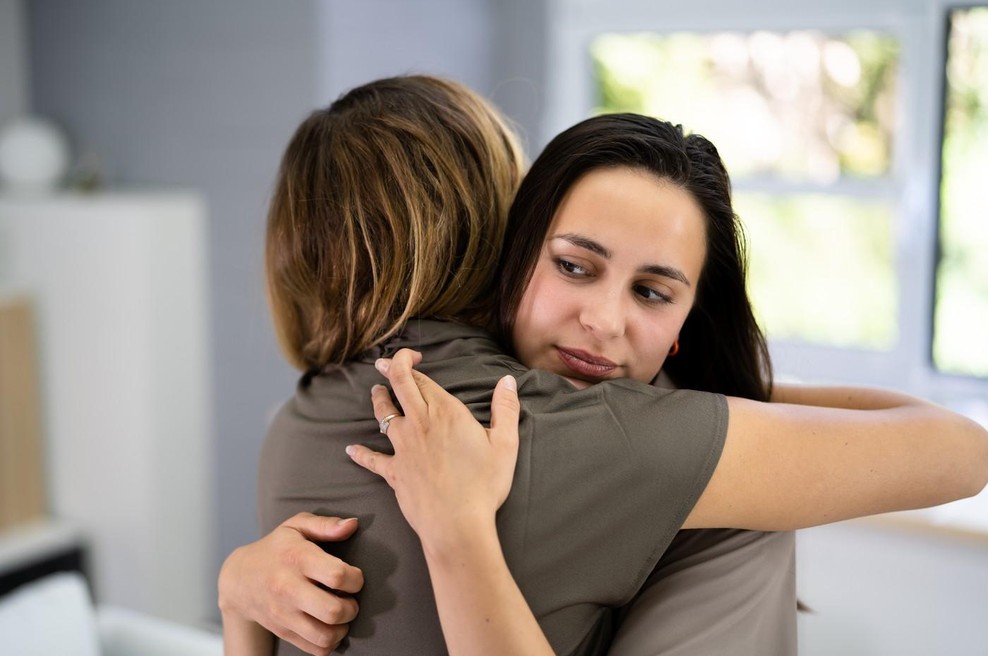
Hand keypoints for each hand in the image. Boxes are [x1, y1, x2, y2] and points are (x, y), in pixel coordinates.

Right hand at [218, 512, 363, 654]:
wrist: (240, 579)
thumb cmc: (276, 548)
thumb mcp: (297, 526)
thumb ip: (326, 525)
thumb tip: (352, 525)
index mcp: (296, 558)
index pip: (337, 575)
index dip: (356, 578)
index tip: (354, 576)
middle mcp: (288, 589)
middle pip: (333, 611)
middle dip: (352, 607)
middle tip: (350, 598)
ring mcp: (284, 614)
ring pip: (325, 636)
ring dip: (343, 628)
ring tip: (341, 614)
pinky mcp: (282, 631)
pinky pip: (315, 649)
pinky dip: (329, 642)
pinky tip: (330, 626)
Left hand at [345, 348, 520, 555]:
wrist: (457, 524)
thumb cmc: (484, 485)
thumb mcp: (505, 444)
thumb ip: (506, 408)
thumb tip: (507, 381)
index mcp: (445, 412)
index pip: (421, 379)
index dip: (411, 363)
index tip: (413, 356)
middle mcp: (419, 424)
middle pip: (398, 387)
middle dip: (388, 369)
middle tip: (382, 362)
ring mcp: (402, 448)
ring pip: (382, 415)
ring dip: (377, 400)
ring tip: (375, 392)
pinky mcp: (394, 472)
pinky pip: (371, 459)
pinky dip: (360, 453)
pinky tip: (350, 450)